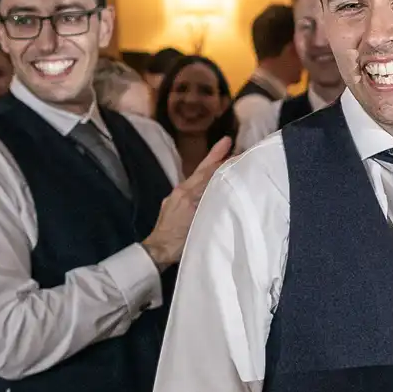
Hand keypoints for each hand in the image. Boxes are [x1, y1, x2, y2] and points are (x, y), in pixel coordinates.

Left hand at [142, 137, 232, 268]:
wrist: (157, 251)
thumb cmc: (178, 242)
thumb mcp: (197, 224)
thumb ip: (208, 206)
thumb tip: (223, 192)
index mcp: (187, 194)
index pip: (207, 173)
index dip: (221, 162)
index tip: (235, 150)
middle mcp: (181, 191)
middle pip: (201, 171)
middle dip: (215, 156)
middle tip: (226, 140)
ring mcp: (176, 197)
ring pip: (196, 177)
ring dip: (209, 166)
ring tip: (221, 156)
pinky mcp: (174, 204)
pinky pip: (192, 186)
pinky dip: (203, 179)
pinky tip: (209, 181)